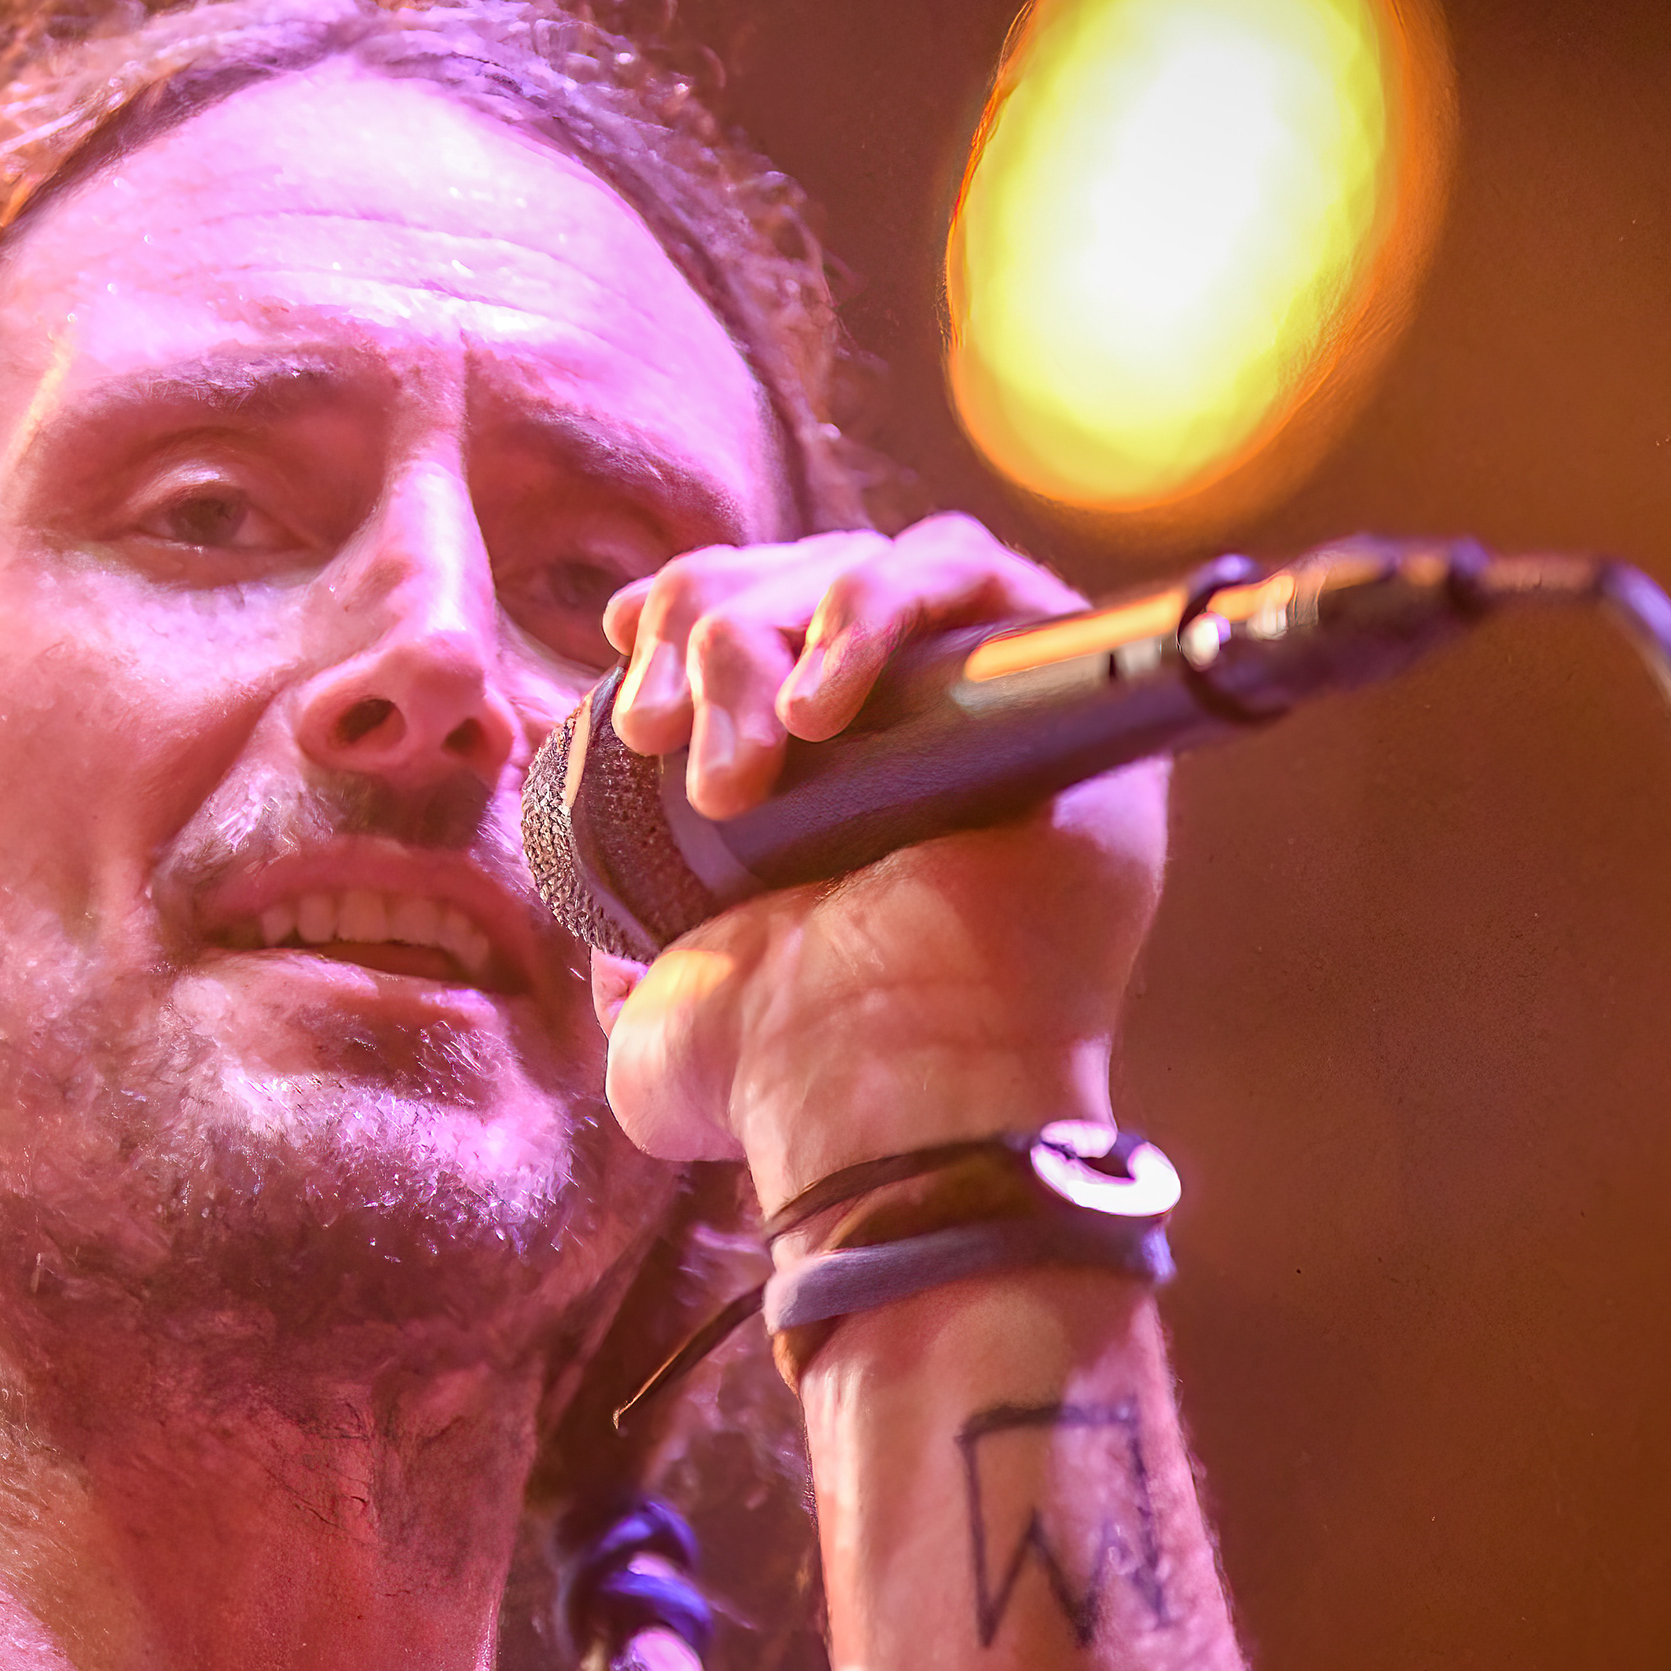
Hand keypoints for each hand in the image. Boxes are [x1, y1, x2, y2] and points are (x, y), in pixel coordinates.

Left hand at [595, 513, 1170, 1206]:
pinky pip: (968, 568)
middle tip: (651, 736)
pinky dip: (874, 611)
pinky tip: (818, 715)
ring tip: (732, 771)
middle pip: (793, 580)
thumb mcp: (666, 1020)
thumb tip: (625, 966)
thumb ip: (641, 977)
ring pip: (859, 568)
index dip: (687, 605)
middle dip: (700, 635)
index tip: (615, 647)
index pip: (757, 621)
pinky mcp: (1055, 696)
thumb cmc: (779, 1082)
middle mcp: (909, 741)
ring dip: (760, 639)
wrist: (872, 1102)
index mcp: (820, 793)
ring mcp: (985, 711)